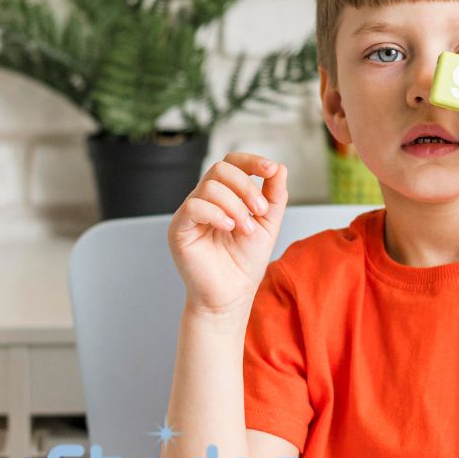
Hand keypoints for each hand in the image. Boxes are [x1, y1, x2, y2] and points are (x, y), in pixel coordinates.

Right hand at [167, 152, 287, 316]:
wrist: (231, 296)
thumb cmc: (245, 263)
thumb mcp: (268, 224)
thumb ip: (274, 196)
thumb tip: (279, 167)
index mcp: (224, 196)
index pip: (231, 163)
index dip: (251, 161)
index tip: (270, 169)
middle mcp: (204, 200)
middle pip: (220, 169)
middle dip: (246, 186)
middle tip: (260, 212)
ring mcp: (189, 214)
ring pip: (210, 186)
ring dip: (236, 206)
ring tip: (245, 229)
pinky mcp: (179, 229)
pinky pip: (194, 206)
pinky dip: (216, 213)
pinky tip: (229, 228)